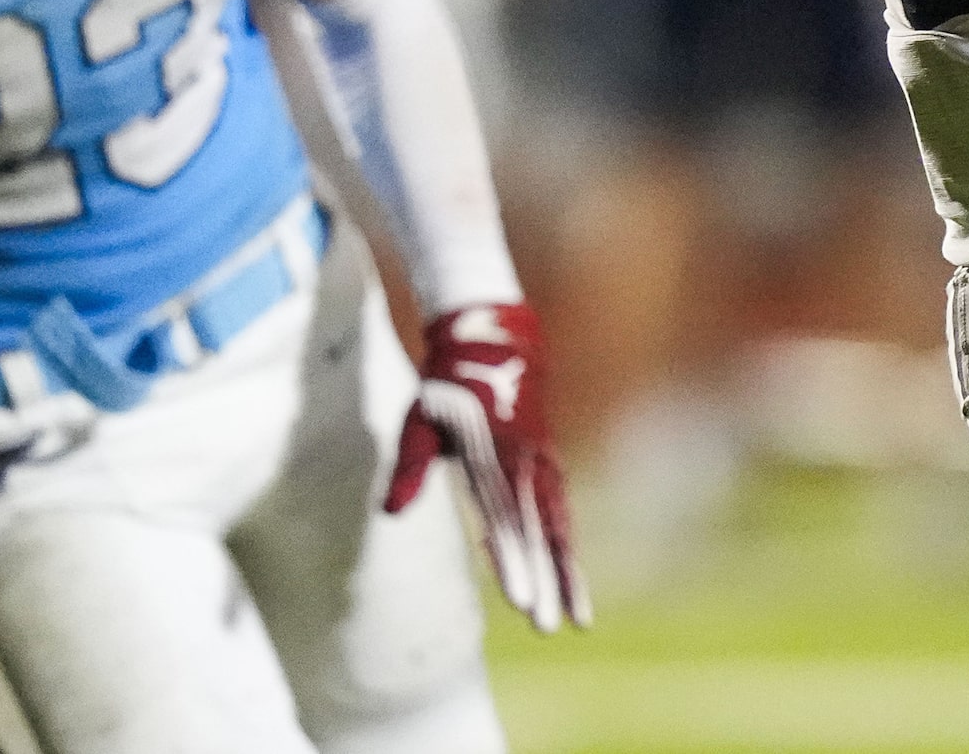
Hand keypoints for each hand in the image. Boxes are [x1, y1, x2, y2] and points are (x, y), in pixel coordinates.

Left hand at [385, 303, 589, 632]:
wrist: (496, 341)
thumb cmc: (449, 385)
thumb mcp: (421, 419)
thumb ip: (409, 467)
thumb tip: (388, 514)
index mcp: (492, 457)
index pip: (504, 522)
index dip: (513, 564)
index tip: (521, 602)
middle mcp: (524, 465)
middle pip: (539, 534)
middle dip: (547, 584)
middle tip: (551, 628)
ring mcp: (542, 465)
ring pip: (560, 529)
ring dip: (569, 575)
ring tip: (580, 619)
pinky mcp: (549, 465)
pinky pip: (562, 514)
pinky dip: (567, 548)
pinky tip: (572, 577)